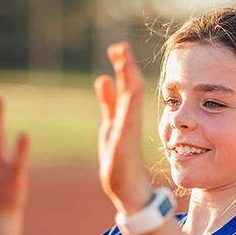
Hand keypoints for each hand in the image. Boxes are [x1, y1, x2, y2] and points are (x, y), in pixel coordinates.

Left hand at [95, 42, 152, 215]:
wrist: (127, 189)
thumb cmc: (119, 158)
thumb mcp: (110, 124)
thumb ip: (109, 102)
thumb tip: (103, 78)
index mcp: (126, 115)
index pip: (128, 85)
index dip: (123, 66)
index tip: (118, 47)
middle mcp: (130, 121)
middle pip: (131, 88)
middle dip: (126, 67)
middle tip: (121, 45)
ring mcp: (128, 133)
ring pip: (132, 102)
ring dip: (129, 81)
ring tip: (124, 62)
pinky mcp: (124, 147)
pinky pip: (128, 124)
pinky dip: (128, 108)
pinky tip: (128, 94)